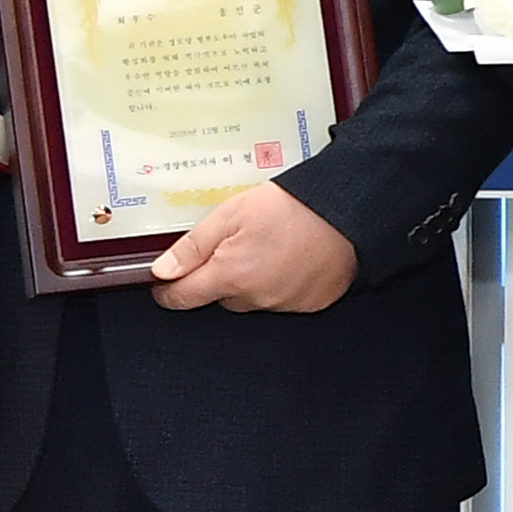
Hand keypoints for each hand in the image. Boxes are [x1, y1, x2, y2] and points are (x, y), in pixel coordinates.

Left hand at [148, 180, 359, 312]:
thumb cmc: (294, 208)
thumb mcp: (230, 213)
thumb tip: (163, 270)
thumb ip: (192, 246)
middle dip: (220, 277)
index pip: (183, 298)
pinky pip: (284, 299)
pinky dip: (282, 283)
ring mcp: (286, 304)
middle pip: (221, 298)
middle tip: (235, 245)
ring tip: (271, 247)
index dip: (168, 290)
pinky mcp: (312, 303)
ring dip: (253, 281)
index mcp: (230, 277)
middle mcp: (257, 298)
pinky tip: (292, 258)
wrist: (349, 211)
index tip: (166, 283)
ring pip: (253, 299)